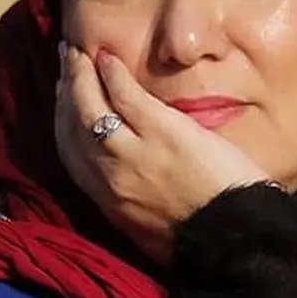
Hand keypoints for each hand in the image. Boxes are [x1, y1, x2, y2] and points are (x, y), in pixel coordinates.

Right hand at [55, 45, 270, 262]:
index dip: (61, 119)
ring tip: (80, 55)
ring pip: (90, 107)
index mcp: (107, 201)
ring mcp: (133, 154)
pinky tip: (108, 59)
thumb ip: (131, 198)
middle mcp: (109, 177)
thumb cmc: (203, 237)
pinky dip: (112, 75)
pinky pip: (125, 97)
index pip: (69, 153)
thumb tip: (127, 179)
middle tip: (67, 63)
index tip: (62, 96)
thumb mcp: (150, 226)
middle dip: (65, 91)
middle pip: (72, 126)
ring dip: (80, 76)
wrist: (234, 242)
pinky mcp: (162, 133)